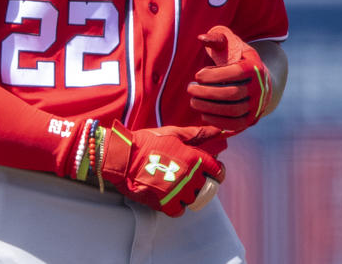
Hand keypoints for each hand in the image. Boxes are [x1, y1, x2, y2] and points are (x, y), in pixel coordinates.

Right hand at [97, 120, 225, 216]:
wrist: (123, 157)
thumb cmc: (147, 142)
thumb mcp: (174, 133)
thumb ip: (198, 133)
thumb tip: (219, 130)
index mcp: (193, 158)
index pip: (217, 171)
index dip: (217, 171)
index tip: (212, 171)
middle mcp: (189, 177)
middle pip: (207, 187)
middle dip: (201, 182)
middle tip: (189, 177)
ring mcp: (177, 192)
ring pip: (193, 199)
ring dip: (188, 194)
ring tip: (176, 185)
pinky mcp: (164, 203)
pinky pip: (179, 211)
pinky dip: (177, 206)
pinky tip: (169, 196)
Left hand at [187, 25, 272, 132]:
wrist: (262, 81)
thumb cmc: (239, 60)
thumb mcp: (233, 45)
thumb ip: (217, 39)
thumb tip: (200, 38)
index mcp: (255, 67)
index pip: (236, 73)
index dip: (215, 75)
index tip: (197, 75)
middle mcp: (260, 87)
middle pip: (233, 93)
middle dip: (207, 92)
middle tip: (190, 89)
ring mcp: (257, 105)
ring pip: (233, 110)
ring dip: (209, 107)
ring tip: (193, 101)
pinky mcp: (251, 119)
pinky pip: (235, 124)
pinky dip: (217, 120)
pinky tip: (203, 113)